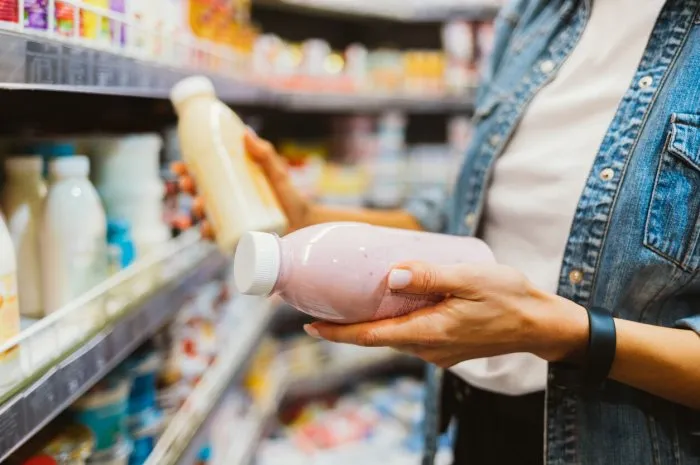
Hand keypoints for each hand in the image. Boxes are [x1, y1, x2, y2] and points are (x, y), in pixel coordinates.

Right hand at [170, 129, 314, 236]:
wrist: (305, 222)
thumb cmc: (289, 196)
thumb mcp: (276, 172)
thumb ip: (264, 154)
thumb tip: (245, 133)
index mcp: (231, 185)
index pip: (203, 177)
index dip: (187, 172)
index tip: (179, 166)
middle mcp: (227, 204)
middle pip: (199, 196)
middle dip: (189, 190)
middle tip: (189, 184)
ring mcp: (231, 222)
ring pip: (204, 217)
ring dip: (195, 212)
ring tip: (200, 206)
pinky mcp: (238, 238)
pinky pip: (217, 239)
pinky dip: (208, 235)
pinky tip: (205, 230)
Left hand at [305, 262, 589, 366]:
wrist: (540, 323)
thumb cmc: (509, 297)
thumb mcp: (471, 279)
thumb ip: (431, 276)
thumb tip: (392, 274)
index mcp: (429, 332)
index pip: (371, 336)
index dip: (338, 334)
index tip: (310, 327)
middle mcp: (429, 347)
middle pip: (378, 337)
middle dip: (348, 325)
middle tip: (323, 305)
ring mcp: (439, 350)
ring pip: (396, 335)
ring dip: (372, 322)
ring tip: (353, 298)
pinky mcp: (448, 346)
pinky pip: (413, 334)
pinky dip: (396, 321)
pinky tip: (395, 302)